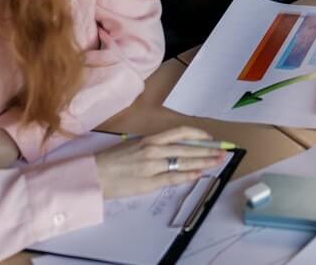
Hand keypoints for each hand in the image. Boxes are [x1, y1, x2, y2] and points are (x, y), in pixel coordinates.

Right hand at [93, 127, 224, 199]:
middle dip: (207, 150)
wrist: (92, 175)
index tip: (210, 138)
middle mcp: (153, 150)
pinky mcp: (148, 182)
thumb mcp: (133, 146)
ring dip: (203, 162)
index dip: (198, 135)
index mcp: (149, 139)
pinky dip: (188, 175)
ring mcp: (152, 166)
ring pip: (184, 161)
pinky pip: (173, 177)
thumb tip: (171, 148)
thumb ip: (152, 146)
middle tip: (223, 151)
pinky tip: (199, 174)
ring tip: (217, 162)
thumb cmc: (110, 161)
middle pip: (187, 148)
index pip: (180, 132)